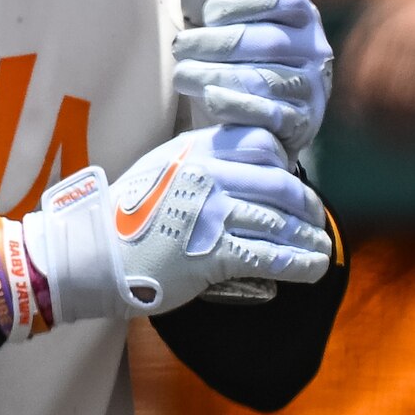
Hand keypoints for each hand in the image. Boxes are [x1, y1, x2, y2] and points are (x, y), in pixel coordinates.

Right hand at [21, 128, 331, 321]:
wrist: (93, 254)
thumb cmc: (127, 216)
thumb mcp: (163, 167)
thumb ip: (203, 160)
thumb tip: (245, 168)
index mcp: (199, 150)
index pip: (263, 145)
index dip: (286, 166)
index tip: (291, 183)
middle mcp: (209, 176)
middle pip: (279, 184)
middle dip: (306, 206)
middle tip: (315, 220)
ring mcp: (211, 214)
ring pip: (279, 222)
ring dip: (308, 238)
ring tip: (321, 249)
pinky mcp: (212, 253)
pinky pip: (269, 255)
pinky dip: (298, 263)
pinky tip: (312, 269)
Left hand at [171, 0, 330, 157]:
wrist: (253, 120)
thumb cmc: (236, 61)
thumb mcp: (221, 25)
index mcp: (301, 14)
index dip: (240, 2)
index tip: (206, 14)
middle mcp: (315, 48)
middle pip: (266, 41)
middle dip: (213, 42)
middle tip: (179, 47)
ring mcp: (312, 87)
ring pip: (262, 78)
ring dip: (213, 74)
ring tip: (182, 74)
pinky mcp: (302, 122)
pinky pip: (268, 113)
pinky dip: (235, 104)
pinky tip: (209, 97)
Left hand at [342, 0, 414, 130]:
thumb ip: (376, 25)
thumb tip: (353, 63)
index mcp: (394, 21)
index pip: (365, 70)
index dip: (356, 99)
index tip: (352, 118)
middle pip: (389, 90)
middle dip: (380, 120)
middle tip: (378, 138)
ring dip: (411, 127)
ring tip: (404, 144)